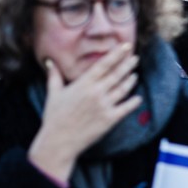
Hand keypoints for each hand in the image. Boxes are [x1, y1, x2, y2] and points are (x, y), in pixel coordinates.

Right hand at [28, 44, 141, 182]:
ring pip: (123, 89)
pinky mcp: (109, 120)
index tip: (126, 46)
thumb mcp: (53, 93)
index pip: (104, 64)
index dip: (117, 54)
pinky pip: (126, 108)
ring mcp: (104, 106)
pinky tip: (138, 98)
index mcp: (83, 84)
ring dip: (130, 81)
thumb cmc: (54, 117)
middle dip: (128, 64)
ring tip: (134, 75)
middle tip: (135, 57)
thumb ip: (54, 75)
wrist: (58, 141)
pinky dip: (134, 102)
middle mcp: (96, 92)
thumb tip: (49, 61)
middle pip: (117, 74)